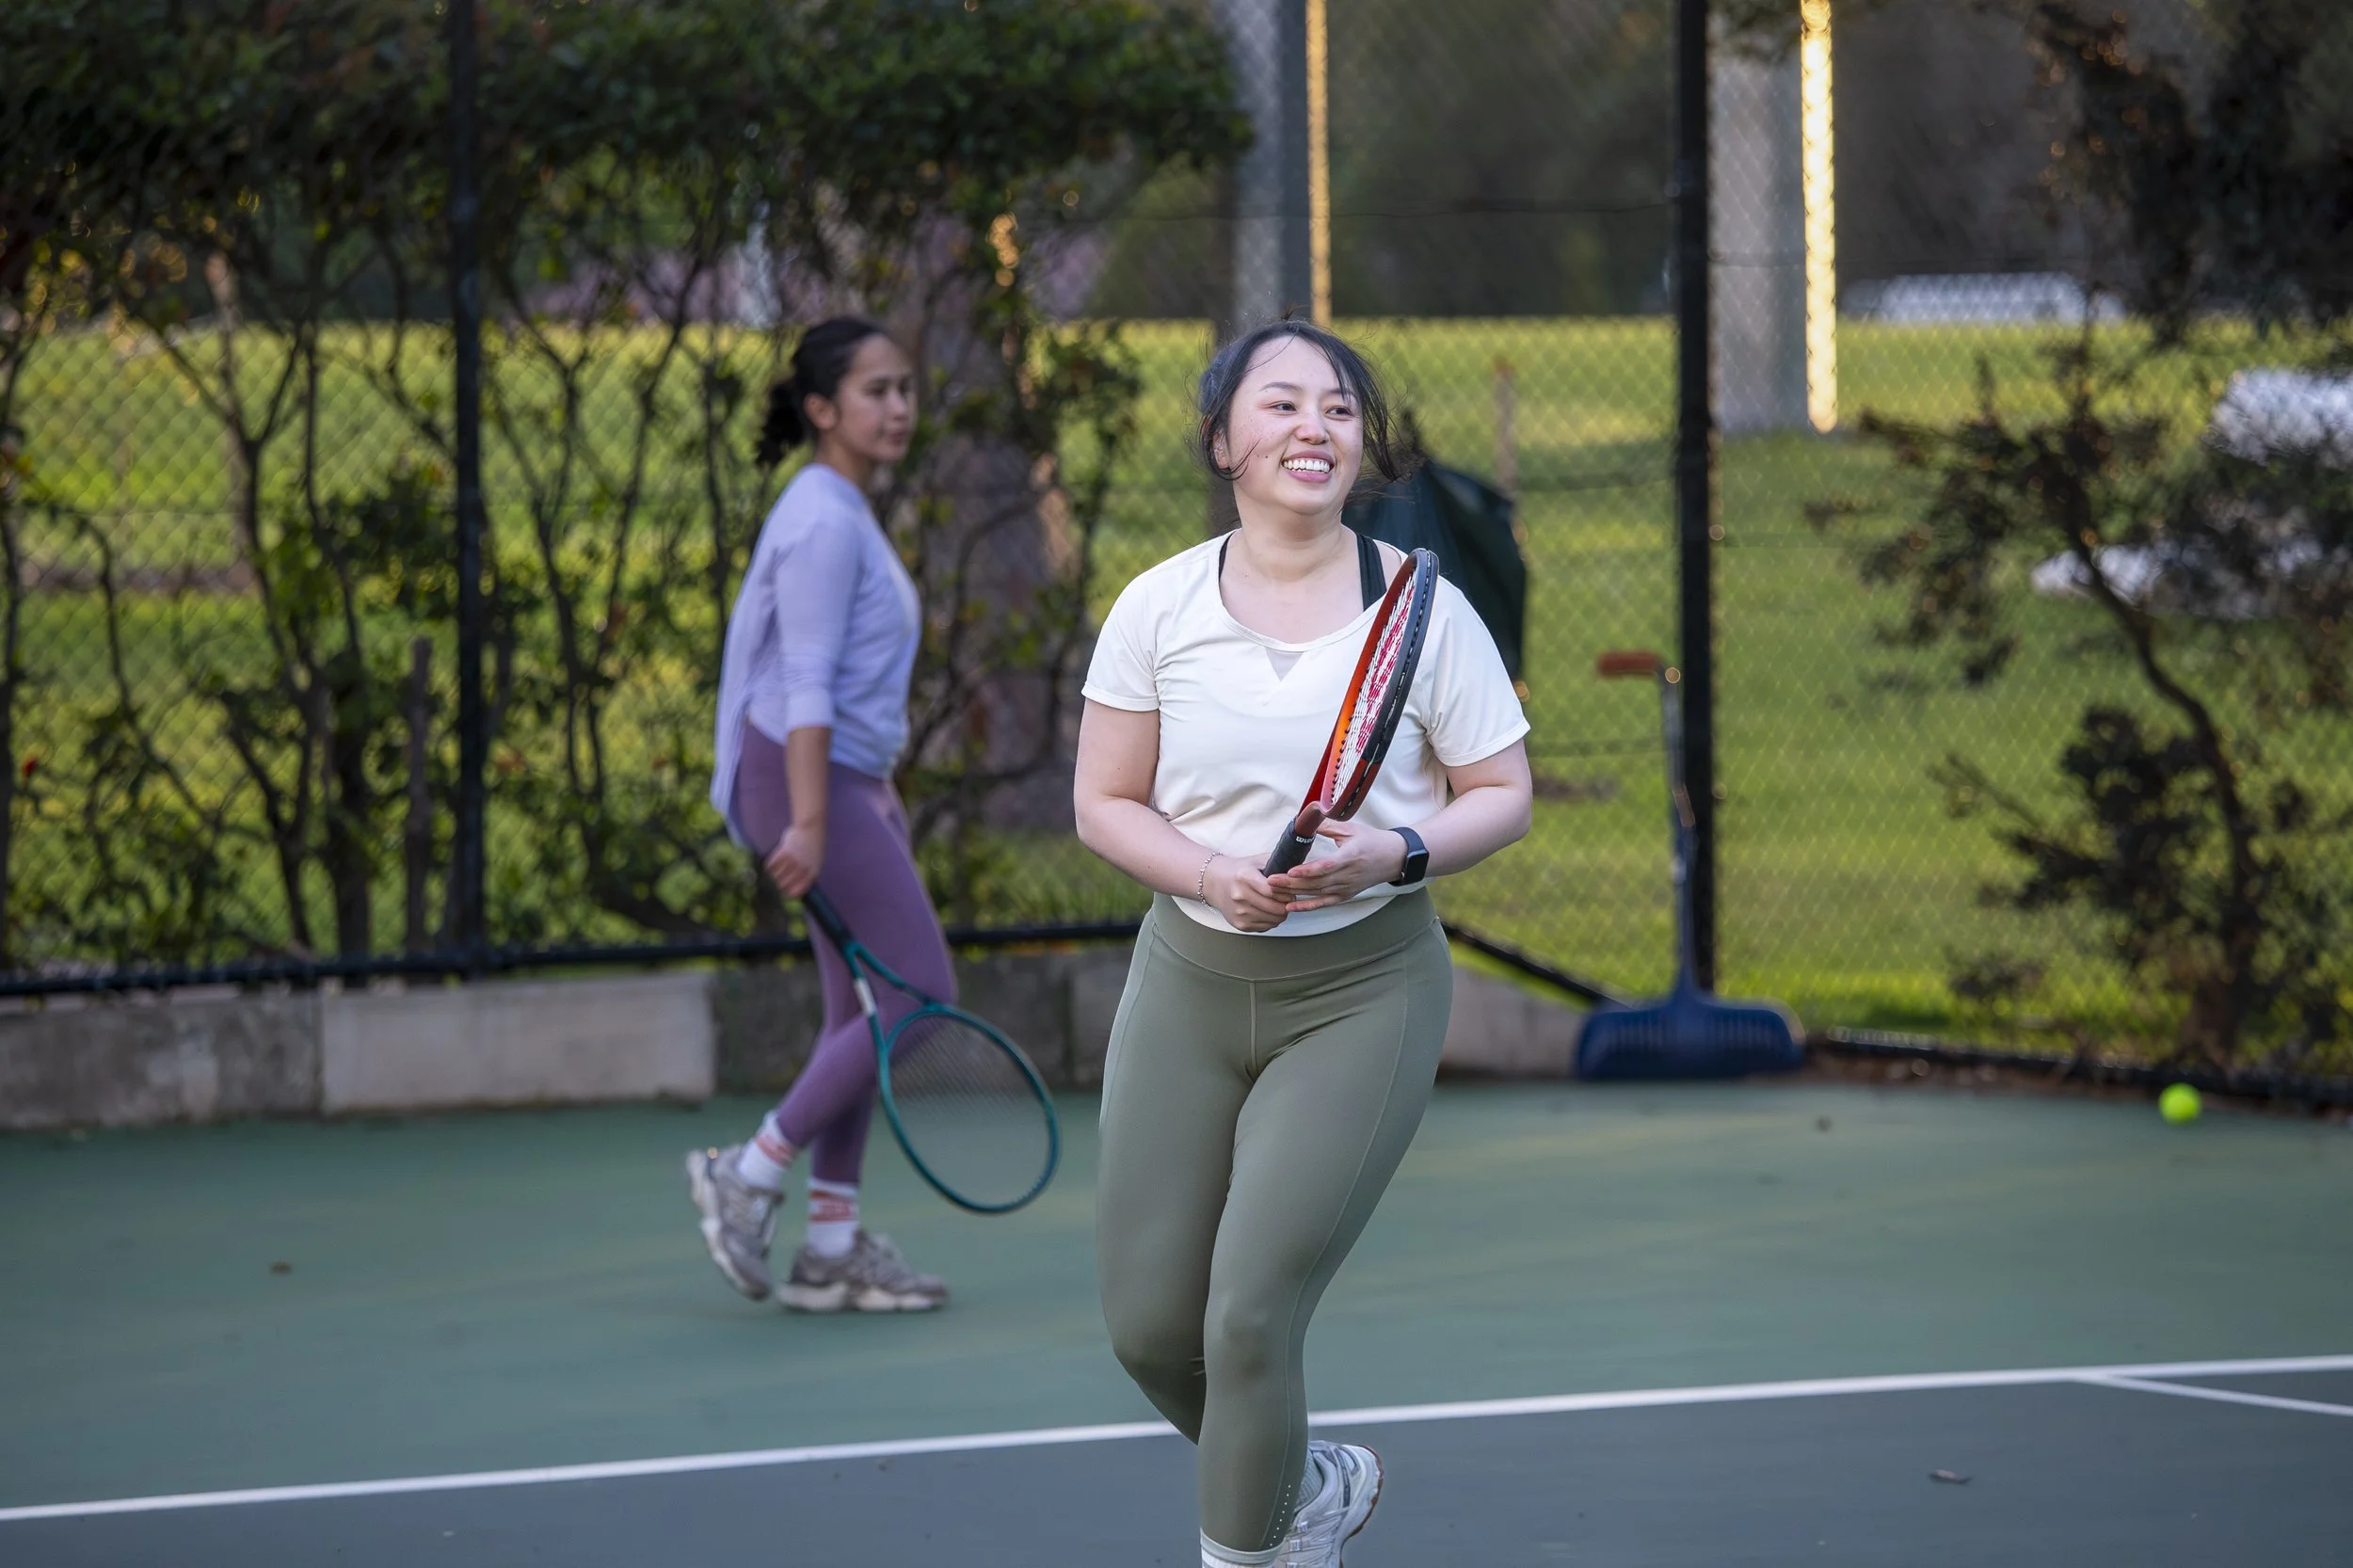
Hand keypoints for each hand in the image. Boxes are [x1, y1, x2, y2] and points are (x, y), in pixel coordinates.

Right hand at [764, 821, 824, 898]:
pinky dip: (767, 867)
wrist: (810, 827)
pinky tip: (768, 866)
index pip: (798, 890)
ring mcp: (793, 860)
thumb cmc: (812, 845)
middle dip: (777, 887)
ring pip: (775, 876)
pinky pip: (771, 865)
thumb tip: (794, 887)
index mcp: (812, 872)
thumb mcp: (815, 861)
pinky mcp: (784, 852)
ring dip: (771, 877)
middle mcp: (803, 868)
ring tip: (769, 876)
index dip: (789, 894)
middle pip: (783, 885)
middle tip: (773, 885)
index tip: (783, 895)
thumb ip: (806, 873)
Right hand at [1202, 854, 1291, 932]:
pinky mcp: (1239, 924)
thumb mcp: (1257, 861)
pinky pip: (1266, 927)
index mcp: (1245, 877)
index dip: (1287, 892)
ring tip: (1278, 904)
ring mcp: (1239, 912)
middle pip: (1276, 908)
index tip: (1291, 891)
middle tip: (1288, 899)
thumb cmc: (1239, 871)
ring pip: (1274, 920)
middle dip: (1287, 905)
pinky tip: (1267, 911)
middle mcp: (1240, 896)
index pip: (1274, 891)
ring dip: (1280, 914)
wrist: (1214, 882)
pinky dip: (1271, 920)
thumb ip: (1277, 864)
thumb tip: (1298, 873)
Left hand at [1265, 818, 1409, 911]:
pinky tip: (1290, 906)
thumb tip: (1307, 818)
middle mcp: (1348, 876)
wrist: (1394, 858)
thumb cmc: (1373, 841)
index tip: (1289, 869)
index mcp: (1350, 857)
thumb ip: (1328, 826)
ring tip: (1274, 890)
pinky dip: (1307, 906)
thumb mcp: (1352, 829)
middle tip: (1270, 880)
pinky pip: (1324, 903)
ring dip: (1295, 892)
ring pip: (1317, 893)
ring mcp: (1346, 888)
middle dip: (1291, 882)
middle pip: (1316, 882)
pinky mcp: (1345, 895)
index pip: (1326, 866)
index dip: (1307, 870)